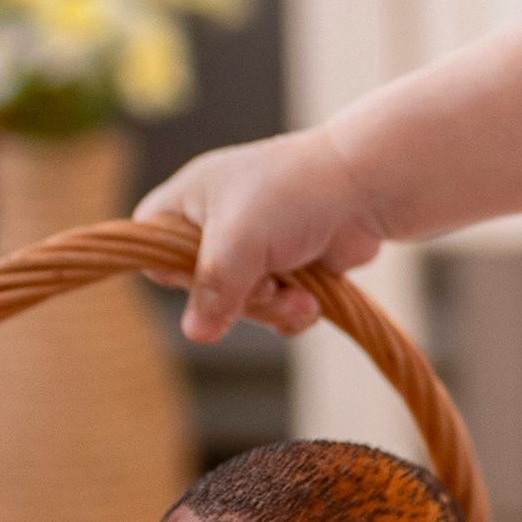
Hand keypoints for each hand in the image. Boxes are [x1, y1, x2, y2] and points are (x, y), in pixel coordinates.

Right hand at [135, 127, 387, 342]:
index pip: (151, 248)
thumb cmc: (294, 196)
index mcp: (189, 200)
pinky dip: (292, 310)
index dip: (175, 271)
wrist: (370, 187)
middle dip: (239, 298)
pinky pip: (275, 307)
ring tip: (300, 297)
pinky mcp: (290, 266)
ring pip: (241, 304)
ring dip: (272, 308)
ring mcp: (256, 246)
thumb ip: (212, 287)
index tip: (208, 275)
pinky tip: (311, 301)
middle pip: (201, 287)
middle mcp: (217, 222)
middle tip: (268, 286)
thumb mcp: (240, 240)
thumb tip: (197, 334)